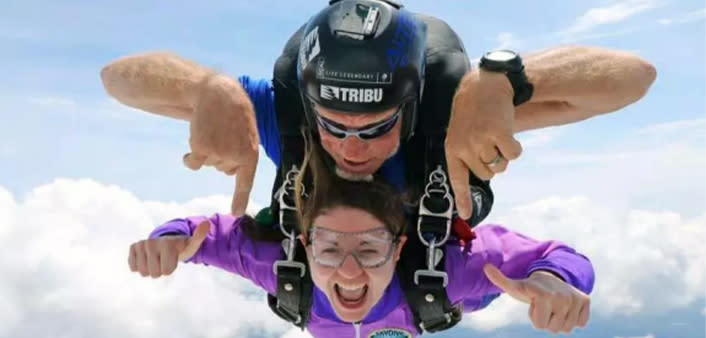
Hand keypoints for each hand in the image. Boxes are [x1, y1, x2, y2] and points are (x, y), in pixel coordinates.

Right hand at [128, 221, 210, 277]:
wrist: (166, 242)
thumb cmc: (180, 247)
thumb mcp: (192, 244)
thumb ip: (199, 236)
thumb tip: (207, 223)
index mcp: (166, 244)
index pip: (166, 271)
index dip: (170, 268)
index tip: (173, 259)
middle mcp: (152, 243)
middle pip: (154, 274)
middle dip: (160, 270)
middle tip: (164, 260)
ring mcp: (141, 245)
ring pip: (143, 272)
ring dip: (150, 269)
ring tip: (157, 260)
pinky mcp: (133, 248)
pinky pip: (133, 267)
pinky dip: (140, 266)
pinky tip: (147, 259)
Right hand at [183, 75, 258, 215]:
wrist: (217, 94)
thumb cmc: (235, 114)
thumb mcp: (247, 134)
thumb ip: (242, 154)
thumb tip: (232, 172)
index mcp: (250, 154)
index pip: (246, 182)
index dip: (240, 199)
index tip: (236, 213)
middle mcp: (234, 158)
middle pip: (224, 169)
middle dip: (223, 154)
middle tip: (225, 133)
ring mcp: (217, 154)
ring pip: (209, 164)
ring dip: (209, 150)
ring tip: (215, 130)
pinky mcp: (200, 149)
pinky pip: (194, 163)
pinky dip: (191, 158)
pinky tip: (196, 139)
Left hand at [446, 70, 522, 218]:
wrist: (485, 85)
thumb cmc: (474, 111)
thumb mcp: (460, 132)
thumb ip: (466, 153)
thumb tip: (484, 174)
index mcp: (452, 149)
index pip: (457, 179)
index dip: (462, 198)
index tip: (466, 215)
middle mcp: (464, 147)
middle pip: (487, 174)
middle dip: (493, 163)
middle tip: (490, 141)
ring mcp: (480, 141)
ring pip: (500, 166)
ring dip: (503, 153)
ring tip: (496, 133)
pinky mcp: (497, 134)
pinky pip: (513, 155)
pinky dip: (515, 147)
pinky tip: (507, 131)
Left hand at [483, 264, 589, 333]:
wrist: (551, 277)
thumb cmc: (530, 287)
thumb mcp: (515, 286)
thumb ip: (500, 280)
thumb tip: (485, 267)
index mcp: (544, 295)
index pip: (539, 326)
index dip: (534, 317)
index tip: (534, 303)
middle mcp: (563, 296)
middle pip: (554, 329)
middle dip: (548, 320)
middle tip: (545, 304)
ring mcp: (576, 298)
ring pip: (567, 328)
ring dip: (560, 320)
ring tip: (554, 305)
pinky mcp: (586, 300)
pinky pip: (581, 323)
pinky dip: (574, 318)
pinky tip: (566, 307)